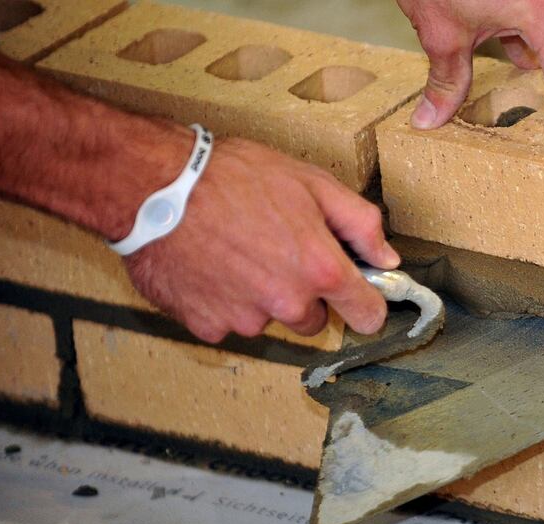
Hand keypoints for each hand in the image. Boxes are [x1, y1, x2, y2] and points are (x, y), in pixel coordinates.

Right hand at [125, 138, 398, 342]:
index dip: (365, 304)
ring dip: (260, 297)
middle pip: (314, 320)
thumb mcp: (312, 183)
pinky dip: (222, 301)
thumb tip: (387, 258)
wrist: (156, 186)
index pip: (368, 316)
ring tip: (236, 252)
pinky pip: (227, 322)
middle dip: (303, 294)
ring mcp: (246, 320)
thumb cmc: (234, 177)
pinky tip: (210, 266)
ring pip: (268, 320)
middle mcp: (288, 304)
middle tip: (277, 252)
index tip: (357, 295)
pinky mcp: (207, 326)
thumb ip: (360, 224)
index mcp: (321, 270)